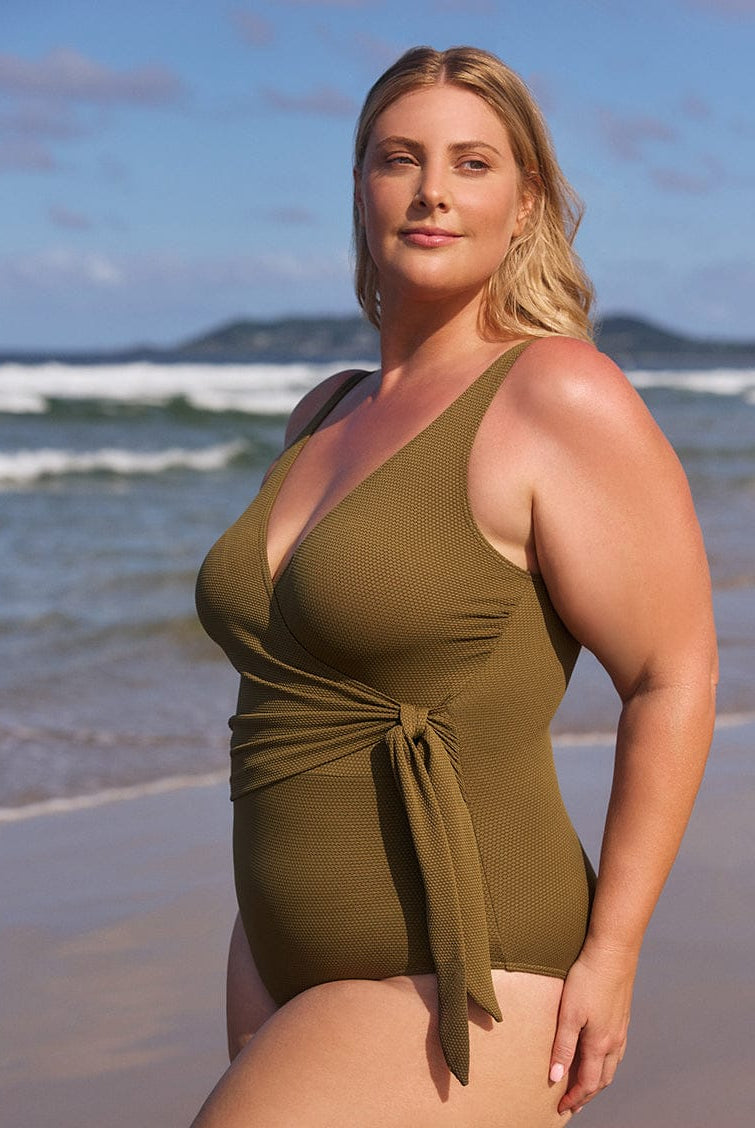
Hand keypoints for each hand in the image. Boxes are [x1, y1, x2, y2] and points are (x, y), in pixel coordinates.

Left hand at [549, 943, 635, 1114]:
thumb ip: (563, 1047)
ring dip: (598, 1079)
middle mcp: (615, 1040)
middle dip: (587, 1094)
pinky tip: (599, 1053)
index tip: (561, 1108)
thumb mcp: (569, 1014)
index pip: (589, 1083)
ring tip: (584, 1083)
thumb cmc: (588, 979)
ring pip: (612, 1065)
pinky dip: (605, 1061)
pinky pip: (616, 1049)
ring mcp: (621, 1028)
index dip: (575, 1098)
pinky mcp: (622, 1015)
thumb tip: (556, 1078)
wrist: (613, 951)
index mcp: (600, 1044)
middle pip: (603, 1079)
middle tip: (573, 1104)